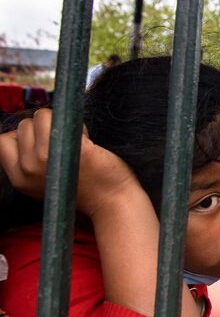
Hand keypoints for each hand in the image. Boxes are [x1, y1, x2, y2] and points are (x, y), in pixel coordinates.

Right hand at [0, 109, 139, 217]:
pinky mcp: (74, 149)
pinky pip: (67, 119)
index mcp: (19, 178)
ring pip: (42, 116)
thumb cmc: (80, 188)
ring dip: (59, 123)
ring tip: (72, 142)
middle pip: (24, 125)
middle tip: (62, 145)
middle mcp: (29, 169)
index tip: (41, 143)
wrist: (111, 201)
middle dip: (43, 128)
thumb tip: (23, 129)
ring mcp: (50, 158)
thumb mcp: (41, 182)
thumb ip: (27, 161)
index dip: (22, 136)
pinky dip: (77, 125)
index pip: (3, 141)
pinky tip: (86, 141)